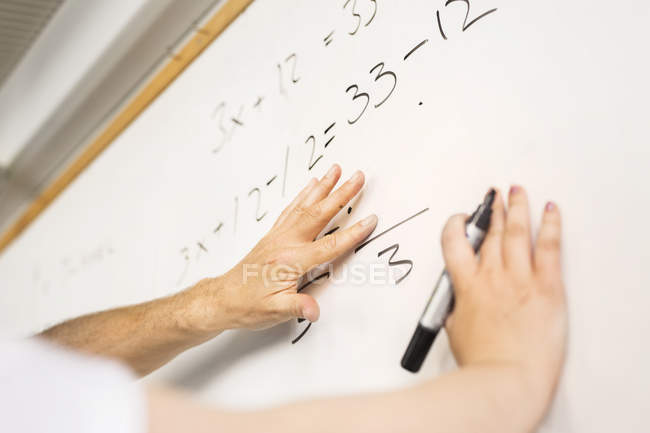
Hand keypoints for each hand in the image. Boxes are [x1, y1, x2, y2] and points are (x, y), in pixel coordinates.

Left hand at [182, 164, 376, 333]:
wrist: (223, 299)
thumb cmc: (248, 306)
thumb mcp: (274, 312)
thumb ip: (297, 307)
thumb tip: (314, 311)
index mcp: (291, 261)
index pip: (329, 246)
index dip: (352, 233)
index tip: (370, 220)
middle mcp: (285, 243)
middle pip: (319, 214)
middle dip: (341, 194)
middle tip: (358, 177)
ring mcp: (279, 236)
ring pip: (305, 206)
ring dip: (323, 186)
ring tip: (336, 169)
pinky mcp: (273, 235)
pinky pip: (292, 209)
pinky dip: (303, 195)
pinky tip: (311, 185)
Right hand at [441, 186, 566, 414]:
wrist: (508, 378)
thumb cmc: (482, 361)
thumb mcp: (456, 332)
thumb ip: (457, 311)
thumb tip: (458, 305)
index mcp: (466, 285)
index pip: (454, 241)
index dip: (457, 224)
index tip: (463, 219)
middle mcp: (491, 275)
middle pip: (490, 232)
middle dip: (492, 210)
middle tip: (494, 197)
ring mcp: (520, 278)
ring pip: (516, 231)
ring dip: (516, 208)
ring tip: (517, 192)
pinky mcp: (546, 286)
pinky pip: (548, 247)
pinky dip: (550, 224)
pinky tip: (549, 210)